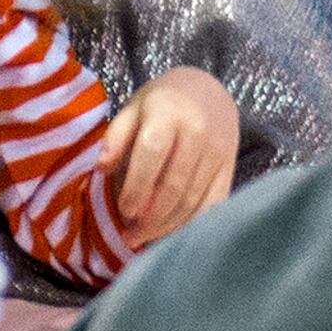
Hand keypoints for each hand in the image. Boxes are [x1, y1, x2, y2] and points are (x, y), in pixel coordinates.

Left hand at [105, 67, 240, 246]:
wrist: (208, 91)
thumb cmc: (162, 104)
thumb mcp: (134, 109)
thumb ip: (116, 137)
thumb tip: (101, 168)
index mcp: (169, 112)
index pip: (152, 153)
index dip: (137, 186)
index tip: (124, 211)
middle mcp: (198, 131)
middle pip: (175, 185)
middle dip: (151, 217)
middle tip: (130, 236)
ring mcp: (218, 152)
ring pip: (194, 200)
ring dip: (168, 226)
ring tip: (145, 239)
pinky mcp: (230, 168)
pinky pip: (213, 204)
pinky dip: (191, 224)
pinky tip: (171, 233)